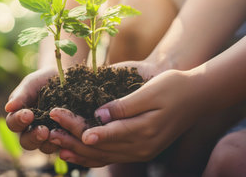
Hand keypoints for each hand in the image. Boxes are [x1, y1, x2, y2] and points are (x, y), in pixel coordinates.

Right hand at [5, 66, 59, 153]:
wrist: (67, 78)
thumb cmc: (44, 80)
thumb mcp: (32, 83)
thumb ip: (21, 95)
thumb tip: (8, 107)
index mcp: (20, 118)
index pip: (13, 124)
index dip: (19, 121)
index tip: (28, 114)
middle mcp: (32, 130)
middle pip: (26, 142)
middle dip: (34, 137)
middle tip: (43, 131)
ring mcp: (49, 136)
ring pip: (44, 147)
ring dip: (49, 143)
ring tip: (57, 134)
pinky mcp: (65, 138)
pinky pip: (63, 145)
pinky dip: (65, 143)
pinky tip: (70, 136)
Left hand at [48, 69, 204, 166]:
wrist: (197, 96)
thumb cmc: (174, 86)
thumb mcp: (150, 91)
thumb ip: (124, 105)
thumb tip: (97, 115)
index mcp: (144, 131)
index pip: (104, 132)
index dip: (78, 126)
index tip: (58, 119)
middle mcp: (142, 147)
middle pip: (100, 147)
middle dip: (71, 139)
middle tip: (48, 131)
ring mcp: (142, 151)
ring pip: (103, 156)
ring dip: (77, 151)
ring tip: (54, 144)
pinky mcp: (141, 150)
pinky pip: (112, 157)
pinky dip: (92, 156)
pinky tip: (75, 152)